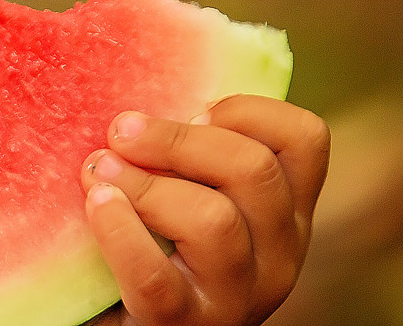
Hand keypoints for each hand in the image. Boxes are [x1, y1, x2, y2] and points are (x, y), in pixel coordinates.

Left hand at [79, 95, 330, 324]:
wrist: (139, 323)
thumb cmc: (161, 244)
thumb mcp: (197, 194)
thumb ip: (194, 154)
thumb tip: (143, 99)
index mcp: (287, 213)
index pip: (306, 140)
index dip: (248, 108)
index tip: (192, 106)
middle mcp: (279, 255)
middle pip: (253, 170)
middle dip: (177, 138)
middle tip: (121, 132)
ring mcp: (238, 296)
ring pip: (213, 221)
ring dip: (144, 185)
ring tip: (100, 172)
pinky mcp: (186, 324)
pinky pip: (156, 276)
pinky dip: (119, 231)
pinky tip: (96, 205)